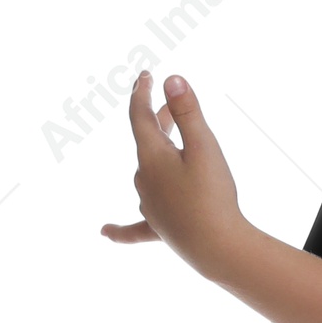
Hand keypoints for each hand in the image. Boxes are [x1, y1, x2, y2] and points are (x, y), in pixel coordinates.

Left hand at [102, 73, 245, 276]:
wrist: (216, 247)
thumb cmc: (212, 195)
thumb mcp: (205, 147)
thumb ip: (188, 112)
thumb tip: (171, 80)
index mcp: (152, 156)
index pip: (140, 116)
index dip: (142, 93)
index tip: (145, 75)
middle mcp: (143, 179)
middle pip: (147, 143)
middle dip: (158, 122)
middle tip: (171, 105)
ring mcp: (149, 204)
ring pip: (149, 174)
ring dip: (159, 158)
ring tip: (177, 151)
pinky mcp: (158, 227)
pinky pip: (136, 225)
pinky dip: (121, 227)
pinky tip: (104, 232)